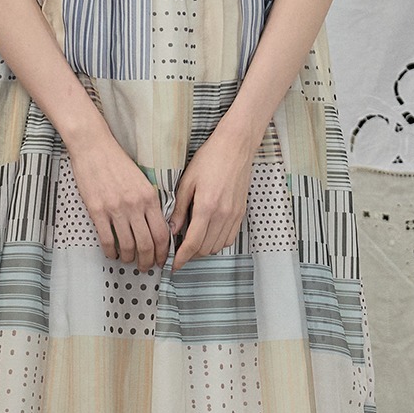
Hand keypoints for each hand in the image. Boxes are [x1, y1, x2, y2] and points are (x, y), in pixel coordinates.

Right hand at [66, 126, 170, 270]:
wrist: (94, 147)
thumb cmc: (118, 162)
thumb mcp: (142, 180)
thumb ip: (150, 202)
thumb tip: (156, 226)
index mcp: (149, 197)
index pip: (162, 233)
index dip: (163, 252)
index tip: (161, 260)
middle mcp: (135, 205)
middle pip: (147, 244)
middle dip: (148, 261)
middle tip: (146, 267)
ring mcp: (116, 209)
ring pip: (127, 245)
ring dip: (129, 259)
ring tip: (128, 261)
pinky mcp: (97, 210)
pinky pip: (107, 240)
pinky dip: (111, 252)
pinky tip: (112, 254)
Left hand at [170, 126, 253, 269]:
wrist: (236, 147)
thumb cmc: (209, 159)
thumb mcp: (187, 181)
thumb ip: (179, 209)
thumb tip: (172, 230)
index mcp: (206, 207)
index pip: (192, 243)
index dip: (181, 258)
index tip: (173, 265)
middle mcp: (222, 215)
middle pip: (205, 249)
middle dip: (190, 254)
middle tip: (178, 251)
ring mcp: (234, 215)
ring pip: (217, 246)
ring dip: (203, 249)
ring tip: (191, 243)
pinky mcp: (241, 213)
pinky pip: (229, 238)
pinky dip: (217, 242)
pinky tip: (207, 235)